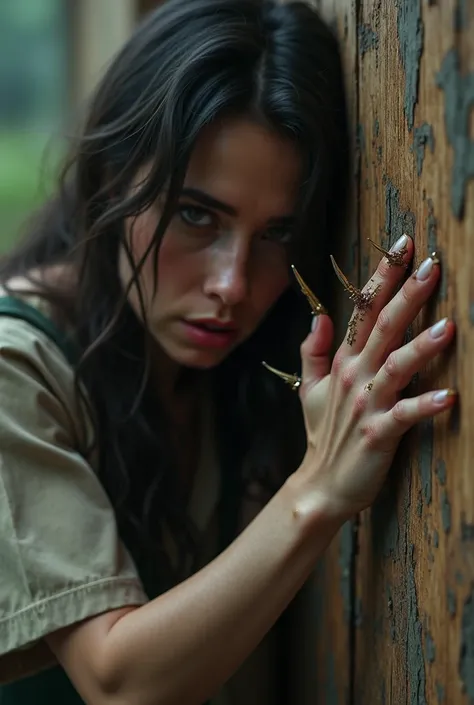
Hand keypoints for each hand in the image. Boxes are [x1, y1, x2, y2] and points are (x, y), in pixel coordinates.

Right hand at [297, 236, 455, 520]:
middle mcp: (355, 376)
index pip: (363, 310)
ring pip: (396, 367)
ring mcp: (367, 404)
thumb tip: (319, 315)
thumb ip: (313, 350)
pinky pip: (404, 415)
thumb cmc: (323, 435)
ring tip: (449, 327)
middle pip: (384, 328)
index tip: (403, 246)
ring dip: (421, 347)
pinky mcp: (379, 433)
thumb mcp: (311, 388)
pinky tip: (450, 398)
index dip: (383, 276)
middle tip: (433, 266)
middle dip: (408, 295)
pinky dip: (425, 406)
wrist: (320, 485)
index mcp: (343, 361)